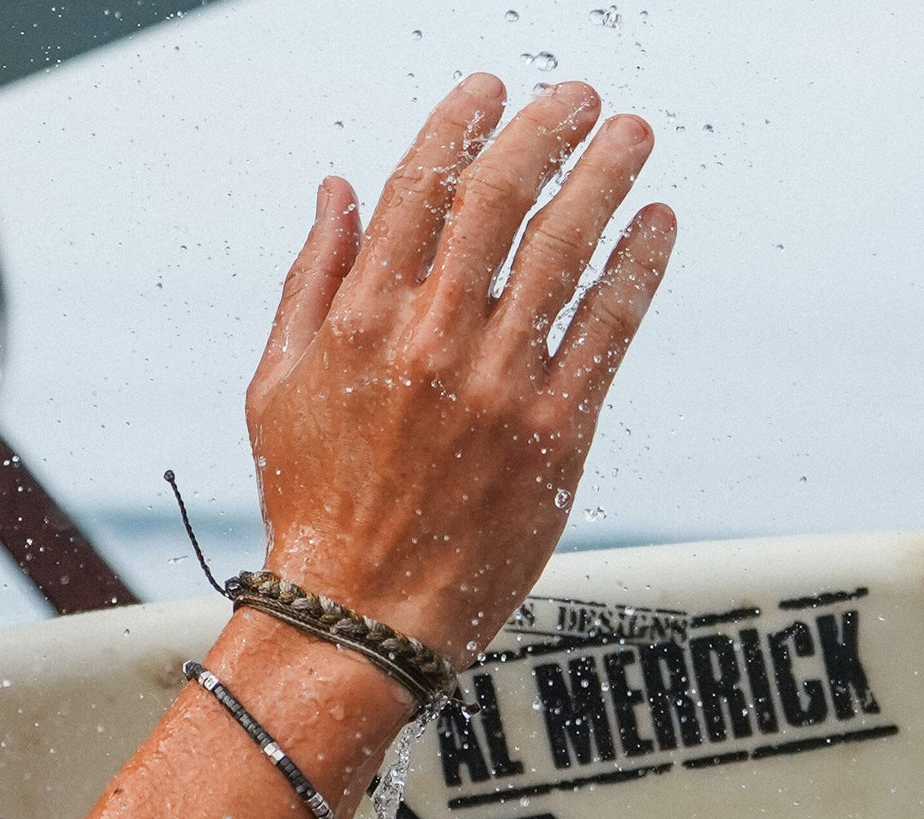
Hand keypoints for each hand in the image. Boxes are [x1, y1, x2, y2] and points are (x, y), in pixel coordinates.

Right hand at [246, 73, 675, 668]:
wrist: (362, 613)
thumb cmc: (314, 506)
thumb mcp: (275, 387)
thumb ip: (309, 280)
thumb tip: (337, 190)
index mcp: (360, 321)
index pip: (420, 189)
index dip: (460, 124)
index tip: (489, 91)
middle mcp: (432, 340)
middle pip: (501, 200)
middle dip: (547, 130)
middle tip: (579, 96)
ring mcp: (498, 386)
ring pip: (565, 251)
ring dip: (606, 179)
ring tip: (633, 136)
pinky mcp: (553, 434)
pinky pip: (606, 330)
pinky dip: (637, 268)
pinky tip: (657, 226)